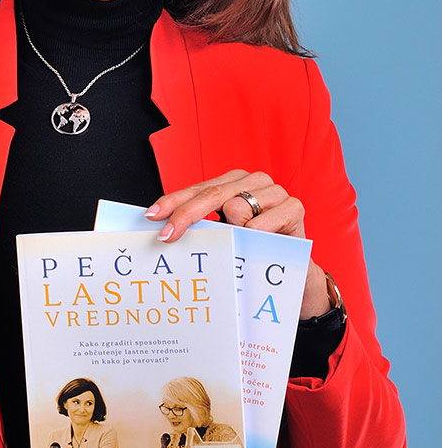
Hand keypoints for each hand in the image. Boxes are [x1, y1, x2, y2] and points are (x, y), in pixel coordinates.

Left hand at [146, 169, 331, 318]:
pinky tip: (254, 243)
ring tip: (238, 243)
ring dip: (230, 230)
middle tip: (167, 235)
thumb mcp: (224, 233)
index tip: (152, 216)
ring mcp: (275, 191)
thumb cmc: (253, 246)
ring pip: (236, 207)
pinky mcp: (294, 207)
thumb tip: (164, 229)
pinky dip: (252, 235)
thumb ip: (202, 224)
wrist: (290, 266)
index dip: (174, 202)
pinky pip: (261, 223)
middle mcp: (254, 180)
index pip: (198, 189)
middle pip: (211, 194)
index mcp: (234, 181)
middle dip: (185, 215)